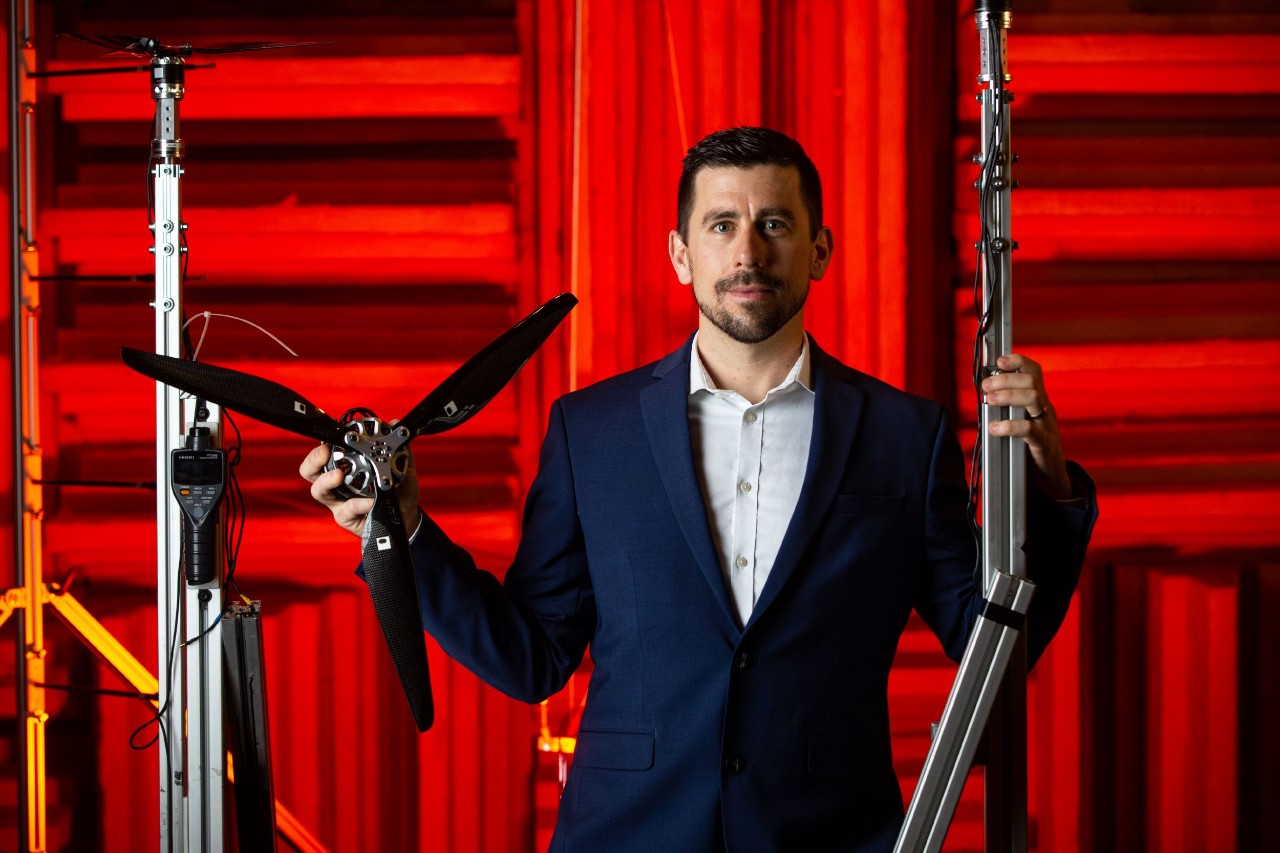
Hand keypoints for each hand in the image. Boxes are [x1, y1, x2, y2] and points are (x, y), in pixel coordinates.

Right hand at [300, 442, 421, 538]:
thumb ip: (398, 446)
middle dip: (312, 460)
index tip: (328, 437)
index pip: (325, 453)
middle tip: (325, 453)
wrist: (408, 515)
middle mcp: (336, 483)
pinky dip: (358, 504)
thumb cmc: (397, 489)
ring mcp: (338, 501)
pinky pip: (347, 510)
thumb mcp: (401, 465)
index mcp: (345, 467)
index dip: (321, 444)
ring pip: (318, 490)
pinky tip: (369, 501)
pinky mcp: (345, 518)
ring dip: (326, 480)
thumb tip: (395, 422)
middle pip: (310, 470)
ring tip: (339, 475)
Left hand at [981, 353, 1072, 499]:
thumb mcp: (1018, 420)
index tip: (999, 360)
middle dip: (1006, 379)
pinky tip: (995, 428)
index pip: (1033, 372)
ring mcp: (1047, 425)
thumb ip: (1005, 407)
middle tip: (986, 386)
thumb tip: (983, 393)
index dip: (1018, 361)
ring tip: (989, 400)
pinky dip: (1010, 426)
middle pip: (1031, 381)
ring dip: (1008, 395)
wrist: (1049, 477)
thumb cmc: (1028, 446)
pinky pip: (1030, 430)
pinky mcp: (1044, 444)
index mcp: (1038, 400)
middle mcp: (1045, 408)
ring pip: (1033, 398)